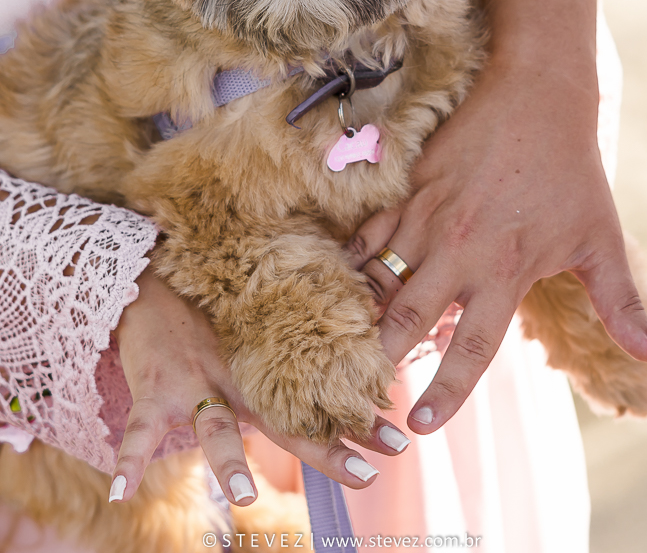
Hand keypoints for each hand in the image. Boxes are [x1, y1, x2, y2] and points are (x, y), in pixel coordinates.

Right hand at [111, 263, 409, 504]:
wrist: (149, 278)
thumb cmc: (204, 309)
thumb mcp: (248, 329)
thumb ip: (281, 348)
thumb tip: (337, 351)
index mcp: (261, 371)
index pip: (318, 403)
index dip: (356, 425)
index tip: (397, 439)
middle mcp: (236, 379)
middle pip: (285, 422)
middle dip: (326, 450)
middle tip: (368, 472)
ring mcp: (195, 383)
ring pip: (215, 426)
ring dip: (229, 460)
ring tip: (245, 495)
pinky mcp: (153, 386)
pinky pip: (139, 427)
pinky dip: (130, 457)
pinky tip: (122, 490)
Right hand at [346, 58, 646, 433]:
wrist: (536, 99)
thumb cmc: (572, 173)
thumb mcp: (602, 240)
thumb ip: (622, 304)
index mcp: (505, 270)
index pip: (470, 347)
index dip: (444, 391)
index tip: (418, 426)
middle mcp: (459, 250)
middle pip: (408, 317)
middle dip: (381, 358)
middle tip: (361, 391)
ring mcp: (428, 218)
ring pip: (380, 276)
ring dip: (362, 314)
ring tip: (344, 345)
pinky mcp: (410, 190)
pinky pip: (369, 234)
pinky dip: (354, 262)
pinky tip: (346, 283)